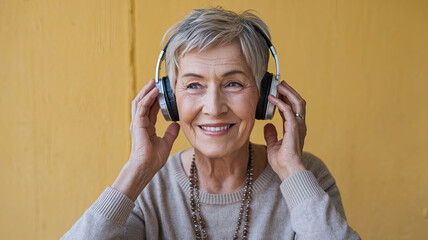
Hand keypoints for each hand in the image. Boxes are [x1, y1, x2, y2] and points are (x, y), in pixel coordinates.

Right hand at [112, 79, 179, 200]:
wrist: (145, 167)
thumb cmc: (153, 159)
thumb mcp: (166, 143)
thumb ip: (170, 133)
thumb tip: (176, 125)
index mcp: (146, 127)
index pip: (150, 108)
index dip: (155, 99)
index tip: (161, 90)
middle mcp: (140, 123)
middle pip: (143, 102)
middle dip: (149, 91)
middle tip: (156, 81)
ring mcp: (137, 123)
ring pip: (140, 101)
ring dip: (147, 91)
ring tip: (154, 82)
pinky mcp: (137, 124)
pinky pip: (142, 106)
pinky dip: (148, 97)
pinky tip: (155, 91)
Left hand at [264, 81, 306, 180]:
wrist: (288, 171)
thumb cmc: (283, 162)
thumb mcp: (273, 145)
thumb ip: (271, 134)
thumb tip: (268, 126)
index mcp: (295, 128)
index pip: (292, 109)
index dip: (286, 99)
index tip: (278, 92)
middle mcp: (299, 125)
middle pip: (298, 102)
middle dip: (289, 91)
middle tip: (280, 84)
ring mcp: (298, 126)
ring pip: (297, 102)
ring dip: (288, 92)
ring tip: (279, 86)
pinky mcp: (293, 128)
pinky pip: (288, 110)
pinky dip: (280, 102)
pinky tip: (272, 98)